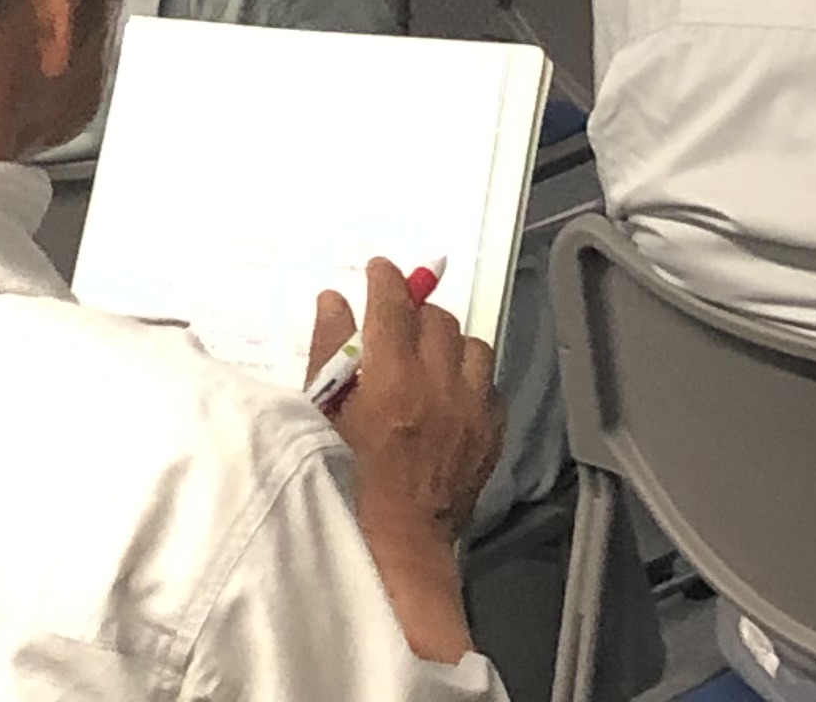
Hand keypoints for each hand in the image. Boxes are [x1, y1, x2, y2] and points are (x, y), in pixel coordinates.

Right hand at [311, 258, 496, 663]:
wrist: (397, 545)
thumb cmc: (346, 478)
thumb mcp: (323, 412)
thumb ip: (328, 349)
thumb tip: (334, 300)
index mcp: (392, 377)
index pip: (394, 303)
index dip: (385, 278)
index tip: (377, 270)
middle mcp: (440, 385)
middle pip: (437, 318)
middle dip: (414, 311)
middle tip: (395, 322)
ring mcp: (473, 410)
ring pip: (473, 346)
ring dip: (448, 342)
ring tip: (428, 357)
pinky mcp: (492, 434)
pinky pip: (491, 384)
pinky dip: (471, 378)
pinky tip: (450, 393)